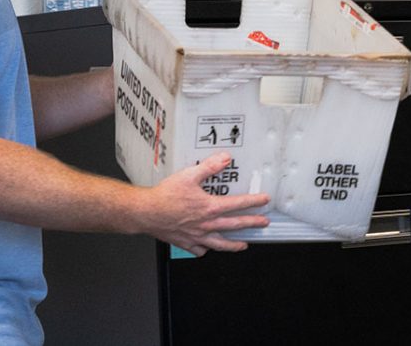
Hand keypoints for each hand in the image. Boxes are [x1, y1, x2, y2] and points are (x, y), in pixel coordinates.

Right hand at [142, 152, 269, 256]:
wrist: (146, 212)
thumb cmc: (165, 196)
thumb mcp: (189, 175)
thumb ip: (209, 167)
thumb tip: (225, 159)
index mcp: (209, 207)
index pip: (238, 204)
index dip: (253, 202)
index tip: (264, 200)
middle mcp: (206, 224)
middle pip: (235, 225)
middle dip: (252, 223)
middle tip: (264, 222)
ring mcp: (196, 236)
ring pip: (220, 243)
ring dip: (234, 244)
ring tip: (244, 245)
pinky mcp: (185, 242)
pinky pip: (199, 250)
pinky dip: (206, 250)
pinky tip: (208, 249)